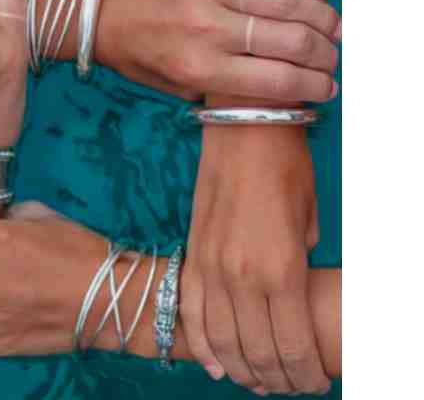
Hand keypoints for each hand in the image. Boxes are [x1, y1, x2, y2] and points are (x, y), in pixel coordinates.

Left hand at [99, 0, 339, 101]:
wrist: (100, 9)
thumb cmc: (137, 53)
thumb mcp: (172, 88)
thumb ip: (219, 91)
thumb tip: (275, 87)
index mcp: (198, 69)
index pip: (276, 81)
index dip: (313, 85)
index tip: (328, 86)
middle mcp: (207, 30)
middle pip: (289, 41)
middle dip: (323, 53)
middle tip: (332, 58)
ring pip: (284, 0)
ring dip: (320, 16)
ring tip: (334, 28)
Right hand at [180, 129, 330, 395]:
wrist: (243, 128)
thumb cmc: (287, 169)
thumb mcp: (311, 221)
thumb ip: (298, 266)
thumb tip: (288, 292)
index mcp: (281, 269)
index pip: (291, 345)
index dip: (303, 374)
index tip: (312, 383)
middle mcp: (241, 276)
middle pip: (255, 351)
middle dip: (275, 379)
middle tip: (286, 386)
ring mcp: (210, 266)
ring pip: (219, 338)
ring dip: (239, 368)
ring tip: (254, 381)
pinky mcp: (191, 253)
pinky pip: (189, 309)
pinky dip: (201, 341)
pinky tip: (212, 362)